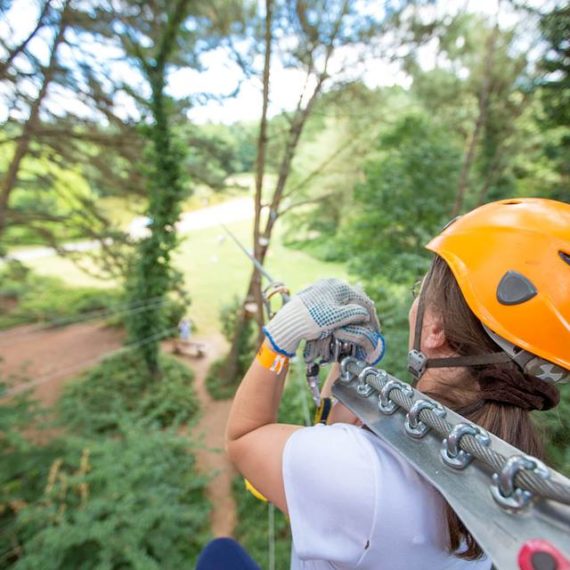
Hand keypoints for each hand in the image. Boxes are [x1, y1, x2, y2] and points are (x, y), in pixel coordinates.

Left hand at [263, 278, 382, 360]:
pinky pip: (334, 302)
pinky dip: (341, 311)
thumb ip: (355, 313)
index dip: (371, 316)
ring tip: (358, 325)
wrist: (290, 321)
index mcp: (339, 286)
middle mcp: (332, 283)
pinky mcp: (316, 294)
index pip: (362, 300)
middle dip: (362, 313)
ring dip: (352, 312)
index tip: (376, 330)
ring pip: (344, 300)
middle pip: (354, 299)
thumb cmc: (313, 319)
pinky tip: (343, 320)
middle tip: (369, 327)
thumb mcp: (337, 317)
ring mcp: (323, 287)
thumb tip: (366, 313)